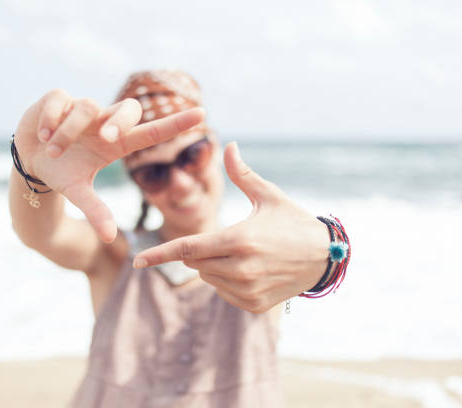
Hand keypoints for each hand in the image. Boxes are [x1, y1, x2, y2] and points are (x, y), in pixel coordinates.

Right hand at [14, 89, 204, 242]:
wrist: (30, 160)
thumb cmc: (62, 172)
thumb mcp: (78, 192)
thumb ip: (96, 210)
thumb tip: (111, 237)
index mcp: (116, 144)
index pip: (152, 132)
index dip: (176, 123)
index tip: (202, 115)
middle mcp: (104, 123)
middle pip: (130, 108)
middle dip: (121, 121)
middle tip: (106, 137)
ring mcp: (83, 108)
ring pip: (87, 107)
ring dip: (68, 132)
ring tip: (52, 152)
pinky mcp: (59, 99)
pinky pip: (60, 100)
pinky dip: (51, 120)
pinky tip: (42, 135)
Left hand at [133, 142, 329, 312]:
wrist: (324, 257)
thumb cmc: (293, 222)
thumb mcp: (269, 195)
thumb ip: (243, 174)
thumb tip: (228, 145)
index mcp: (239, 240)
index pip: (188, 248)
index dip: (159, 254)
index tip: (137, 261)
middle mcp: (241, 269)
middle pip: (195, 263)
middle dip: (199, 250)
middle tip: (224, 237)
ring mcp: (248, 290)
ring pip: (207, 278)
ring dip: (212, 265)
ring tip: (243, 253)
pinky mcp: (254, 305)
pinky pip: (223, 293)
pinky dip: (226, 281)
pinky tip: (249, 269)